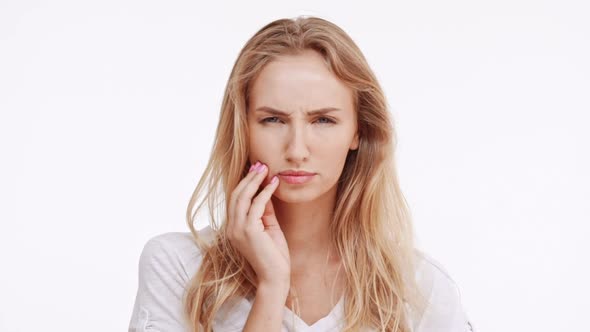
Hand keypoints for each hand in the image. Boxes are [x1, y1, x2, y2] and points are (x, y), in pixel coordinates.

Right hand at [226, 161, 289, 287]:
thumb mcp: (269, 228)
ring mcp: (238, 229)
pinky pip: (256, 205)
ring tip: (265, 169)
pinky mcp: (248, 231)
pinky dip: (265, 192)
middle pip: (236, 195)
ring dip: (254, 181)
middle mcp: (231, 228)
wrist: (275, 277)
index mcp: (233, 228)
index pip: (235, 200)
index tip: (256, 170)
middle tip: (260, 164)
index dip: (244, 183)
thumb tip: (266, 192)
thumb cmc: (273, 255)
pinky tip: (274, 184)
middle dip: (248, 178)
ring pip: (243, 197)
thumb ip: (265, 211)